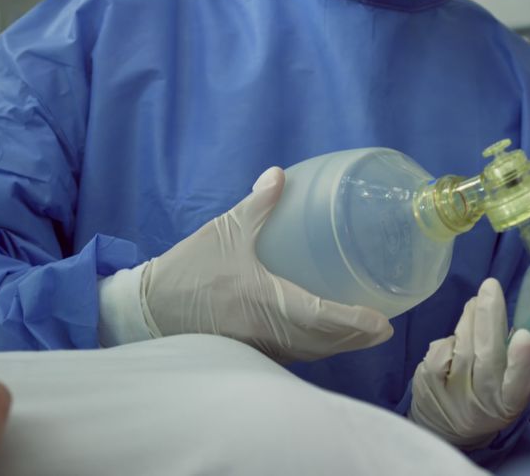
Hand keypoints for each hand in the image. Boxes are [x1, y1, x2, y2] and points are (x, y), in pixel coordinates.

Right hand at [140, 167, 393, 362]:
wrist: (146, 309)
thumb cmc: (187, 269)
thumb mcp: (223, 231)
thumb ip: (256, 204)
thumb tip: (279, 175)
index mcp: (262, 300)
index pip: (318, 316)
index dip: (353, 322)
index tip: (382, 323)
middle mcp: (265, 331)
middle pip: (322, 343)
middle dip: (356, 338)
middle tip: (384, 328)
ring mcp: (258, 346)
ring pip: (309, 353)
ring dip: (339, 346)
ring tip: (364, 333)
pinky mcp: (250, 352)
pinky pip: (293, 355)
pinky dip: (316, 348)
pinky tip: (327, 337)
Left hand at [409, 278, 529, 449]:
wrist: (444, 428)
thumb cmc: (486, 399)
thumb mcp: (509, 390)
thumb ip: (516, 363)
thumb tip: (518, 319)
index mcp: (510, 402)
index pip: (520, 383)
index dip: (522, 361)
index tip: (524, 335)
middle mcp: (483, 401)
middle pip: (487, 356)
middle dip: (490, 318)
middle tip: (491, 286)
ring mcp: (452, 393)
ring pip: (462, 346)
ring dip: (470, 318)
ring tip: (478, 301)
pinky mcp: (428, 383)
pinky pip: (441, 349)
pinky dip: (452, 336)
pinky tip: (459, 336)